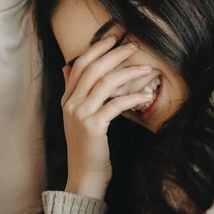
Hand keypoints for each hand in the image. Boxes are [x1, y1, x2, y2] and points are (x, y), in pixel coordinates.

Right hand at [62, 36, 153, 198]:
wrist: (84, 175)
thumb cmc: (88, 147)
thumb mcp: (77, 116)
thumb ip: (74, 92)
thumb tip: (67, 67)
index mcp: (67, 99)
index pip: (80, 65)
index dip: (97, 49)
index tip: (113, 38)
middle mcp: (71, 104)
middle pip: (92, 69)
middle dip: (114, 54)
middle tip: (132, 46)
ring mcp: (80, 114)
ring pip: (105, 83)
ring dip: (128, 73)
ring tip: (145, 68)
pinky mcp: (93, 126)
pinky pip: (115, 105)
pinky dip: (133, 98)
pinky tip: (146, 96)